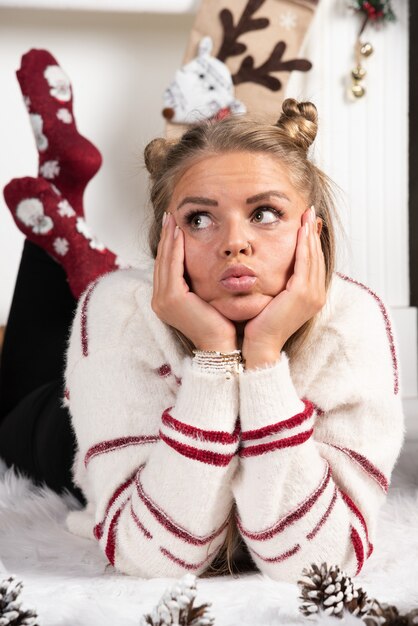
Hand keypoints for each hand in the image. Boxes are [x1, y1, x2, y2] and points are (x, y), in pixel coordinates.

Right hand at [152, 213, 236, 350]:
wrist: (222, 345)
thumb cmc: (220, 324)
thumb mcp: (206, 298)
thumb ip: (200, 282)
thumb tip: (207, 263)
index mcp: (166, 300)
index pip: (166, 266)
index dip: (168, 245)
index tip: (174, 226)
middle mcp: (159, 300)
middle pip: (162, 260)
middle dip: (165, 237)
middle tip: (170, 216)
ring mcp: (163, 300)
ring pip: (165, 261)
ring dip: (168, 238)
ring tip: (173, 219)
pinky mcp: (172, 298)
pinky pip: (172, 267)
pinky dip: (175, 249)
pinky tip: (179, 233)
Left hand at [243, 206, 325, 368]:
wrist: (259, 346)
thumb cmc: (260, 325)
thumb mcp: (273, 299)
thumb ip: (278, 283)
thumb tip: (272, 266)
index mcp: (311, 297)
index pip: (314, 263)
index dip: (311, 242)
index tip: (307, 223)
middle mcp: (316, 295)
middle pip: (317, 256)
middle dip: (313, 233)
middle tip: (310, 212)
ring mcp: (312, 295)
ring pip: (313, 257)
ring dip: (310, 234)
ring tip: (307, 215)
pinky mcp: (302, 294)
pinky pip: (305, 263)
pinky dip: (304, 245)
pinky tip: (301, 231)